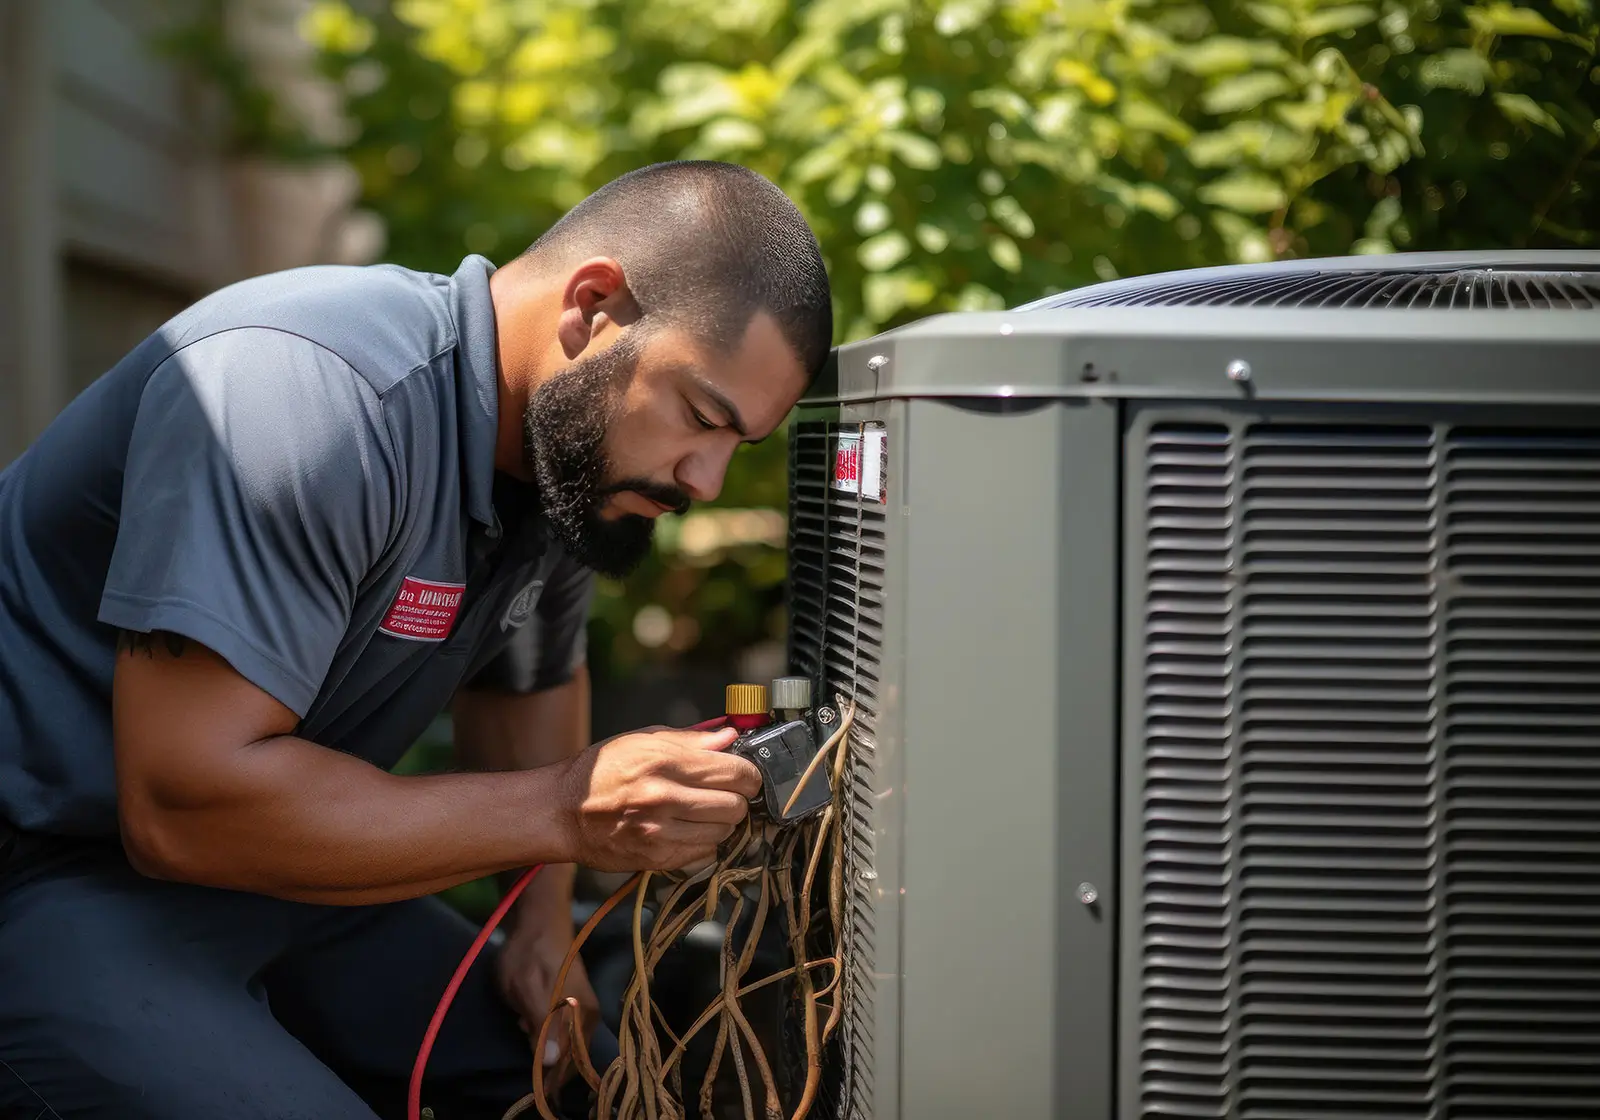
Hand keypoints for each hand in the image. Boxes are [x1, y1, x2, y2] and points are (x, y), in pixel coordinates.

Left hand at [496, 916, 598, 1083]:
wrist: (539, 919)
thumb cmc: (530, 954)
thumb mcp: (527, 989)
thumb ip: (541, 1025)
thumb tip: (551, 1062)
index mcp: (580, 1016)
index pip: (567, 1063)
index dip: (549, 1078)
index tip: (531, 1086)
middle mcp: (588, 1016)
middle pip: (569, 1057)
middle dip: (545, 1058)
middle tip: (523, 1036)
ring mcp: (583, 1008)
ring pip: (564, 1043)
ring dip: (543, 1043)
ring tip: (523, 1023)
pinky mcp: (576, 1001)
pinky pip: (562, 1030)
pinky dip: (544, 1030)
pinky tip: (528, 1018)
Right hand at [558, 727, 760, 871]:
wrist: (561, 812)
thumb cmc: (601, 772)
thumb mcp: (641, 740)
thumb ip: (690, 740)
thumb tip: (730, 737)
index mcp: (663, 762)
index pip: (735, 772)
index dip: (749, 773)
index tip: (745, 774)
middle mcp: (663, 798)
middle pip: (735, 806)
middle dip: (738, 799)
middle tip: (725, 793)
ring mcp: (660, 833)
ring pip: (724, 833)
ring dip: (721, 823)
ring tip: (703, 812)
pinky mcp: (656, 859)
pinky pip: (704, 854)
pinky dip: (704, 843)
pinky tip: (688, 830)